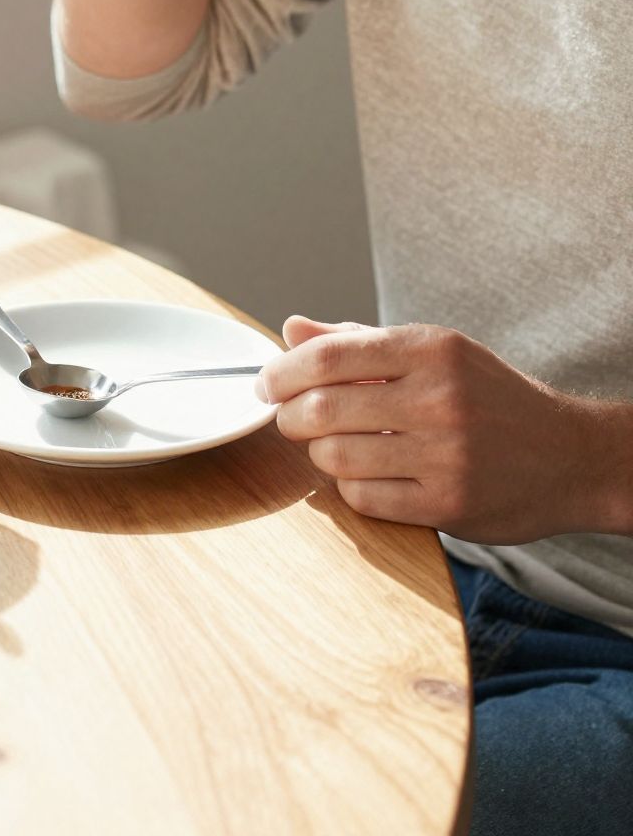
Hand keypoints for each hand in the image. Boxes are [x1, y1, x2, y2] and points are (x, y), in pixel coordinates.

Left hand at [256, 315, 625, 541]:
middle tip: (291, 419)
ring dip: (319, 455)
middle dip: (290, 416)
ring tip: (333, 446)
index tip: (267, 385)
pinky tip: (366, 475)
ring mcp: (444, 455)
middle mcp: (438, 398)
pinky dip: (351, 488)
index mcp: (432, 349)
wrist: (569, 456)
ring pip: (335, 457)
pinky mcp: (448, 504)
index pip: (327, 357)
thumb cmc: (490, 398)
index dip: (281, 373)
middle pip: (320, 409)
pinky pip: (364, 498)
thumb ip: (358, 342)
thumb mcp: (436, 353)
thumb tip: (290, 331)